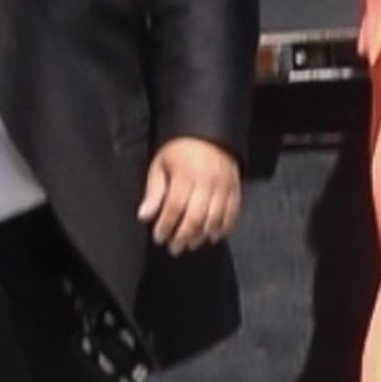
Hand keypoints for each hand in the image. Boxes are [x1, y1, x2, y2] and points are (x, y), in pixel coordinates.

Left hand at [138, 137, 241, 252]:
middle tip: (174, 247)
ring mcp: (224, 188)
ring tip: (190, 244)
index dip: (166, 226)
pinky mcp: (235, 190)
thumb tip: (145, 216)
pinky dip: (223, 229)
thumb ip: (154, 191)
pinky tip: (212, 236)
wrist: (210, 134)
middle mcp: (207, 183)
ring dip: (201, 236)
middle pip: (195, 218)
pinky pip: (232, 215)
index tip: (159, 237)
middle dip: (183, 237)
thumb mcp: (160, 165)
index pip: (175, 208)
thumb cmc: (181, 150)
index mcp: (186, 175)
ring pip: (214, 220)